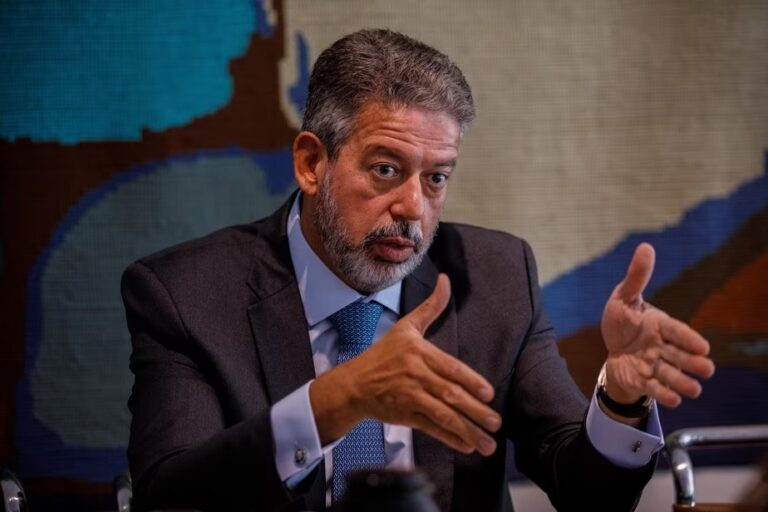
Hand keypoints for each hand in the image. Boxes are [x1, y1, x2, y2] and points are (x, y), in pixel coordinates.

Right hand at [310, 274, 500, 454]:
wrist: (354, 383)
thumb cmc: (383, 354)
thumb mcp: (406, 327)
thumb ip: (431, 307)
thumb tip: (446, 280)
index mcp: (419, 353)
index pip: (449, 368)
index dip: (470, 381)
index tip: (488, 393)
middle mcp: (415, 376)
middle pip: (450, 394)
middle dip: (475, 411)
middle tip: (496, 422)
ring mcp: (410, 398)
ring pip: (442, 415)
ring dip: (467, 430)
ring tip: (488, 443)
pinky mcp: (405, 416)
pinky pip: (431, 428)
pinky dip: (449, 438)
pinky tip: (467, 446)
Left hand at [600, 243, 715, 407]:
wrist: (612, 347)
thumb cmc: (623, 320)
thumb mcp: (624, 298)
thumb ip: (636, 277)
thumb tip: (646, 247)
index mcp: (660, 325)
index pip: (677, 331)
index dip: (689, 339)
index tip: (703, 347)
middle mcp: (662, 347)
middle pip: (681, 357)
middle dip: (693, 363)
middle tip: (706, 369)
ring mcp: (654, 365)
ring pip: (672, 375)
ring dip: (683, 383)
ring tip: (694, 390)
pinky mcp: (643, 380)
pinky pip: (654, 388)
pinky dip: (664, 394)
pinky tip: (673, 399)